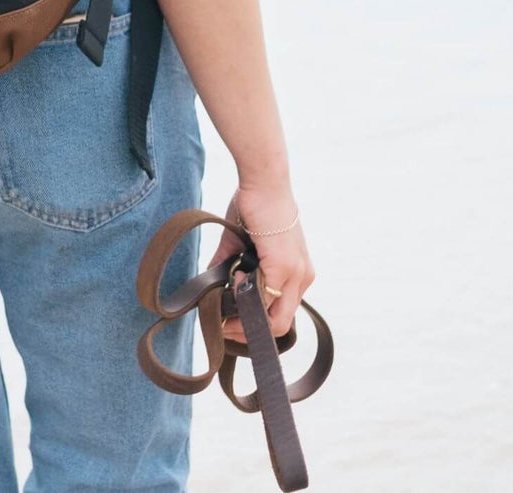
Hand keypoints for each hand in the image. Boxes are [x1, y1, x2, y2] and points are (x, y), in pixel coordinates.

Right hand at [208, 184, 314, 339]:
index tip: (229, 319)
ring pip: (276, 320)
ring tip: (227, 296)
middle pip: (280, 325)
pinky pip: (266, 299)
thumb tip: (210, 288)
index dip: (254, 324)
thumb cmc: (255, 206)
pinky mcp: (284, 266)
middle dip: (248, 331)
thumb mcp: (243, 244)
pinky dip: (245, 296)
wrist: (263, 181)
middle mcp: (302, 276)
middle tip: (224, 323)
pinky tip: (234, 277)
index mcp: (297, 273)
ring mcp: (296, 273)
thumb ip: (230, 268)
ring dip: (245, 317)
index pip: (279, 314)